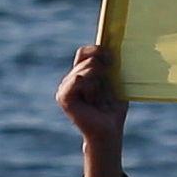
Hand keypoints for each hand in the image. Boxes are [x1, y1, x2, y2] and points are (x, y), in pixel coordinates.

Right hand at [58, 41, 126, 176]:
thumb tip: (109, 45)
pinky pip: (80, 79)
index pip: (85, 52)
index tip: (112, 60)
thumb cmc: (113, 108)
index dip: (98, 50)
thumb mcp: (113, 82)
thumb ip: (107, 65)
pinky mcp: (64, 96)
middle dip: (103, 71)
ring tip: (98, 99)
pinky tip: (92, 101)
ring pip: (87, 69)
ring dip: (99, 84)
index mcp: (79, 74)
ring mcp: (64, 87)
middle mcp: (69, 79)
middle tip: (105, 91)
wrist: (109, 130)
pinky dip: (91, 88)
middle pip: (88, 58)